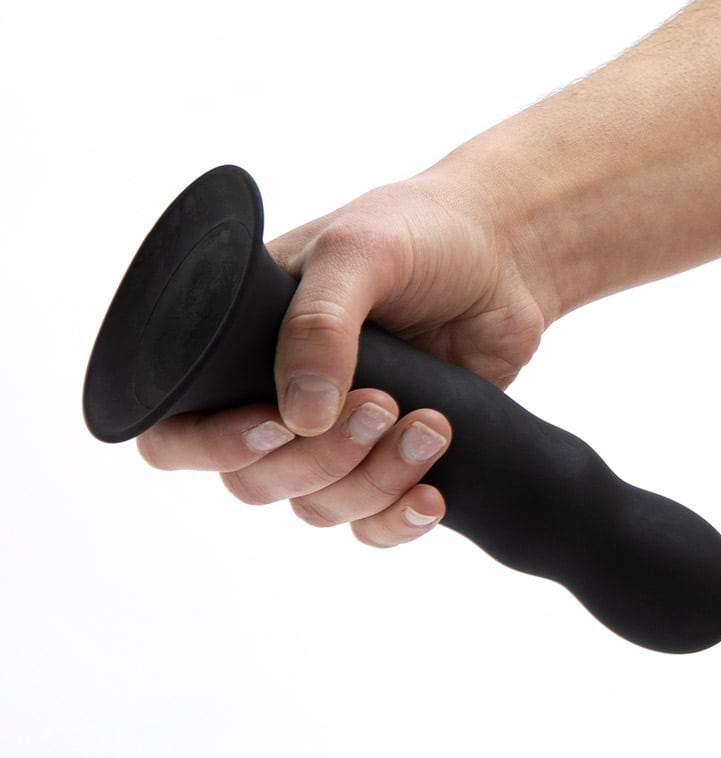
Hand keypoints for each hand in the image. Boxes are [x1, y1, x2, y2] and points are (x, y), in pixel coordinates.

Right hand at [136, 169, 545, 545]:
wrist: (502, 254)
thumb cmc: (421, 233)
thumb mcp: (359, 252)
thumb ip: (318, 325)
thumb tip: (301, 419)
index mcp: (243, 345)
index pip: (182, 425)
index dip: (214, 444)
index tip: (280, 423)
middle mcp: (279, 397)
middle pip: (255, 481)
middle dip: (320, 458)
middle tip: (383, 402)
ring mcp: (334, 434)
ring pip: (317, 506)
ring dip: (373, 481)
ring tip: (431, 424)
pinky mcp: (389, 459)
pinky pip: (371, 524)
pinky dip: (397, 521)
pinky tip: (433, 496)